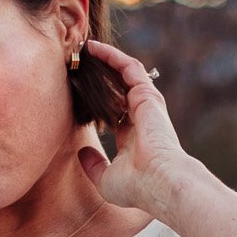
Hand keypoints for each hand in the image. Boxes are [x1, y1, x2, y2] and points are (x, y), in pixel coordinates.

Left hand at [76, 37, 184, 212]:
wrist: (159, 182)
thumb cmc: (136, 187)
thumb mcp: (105, 180)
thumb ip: (93, 166)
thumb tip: (81, 153)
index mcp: (132, 138)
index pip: (114, 113)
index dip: (97, 102)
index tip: (78, 93)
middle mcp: (140, 119)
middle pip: (118, 89)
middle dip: (101, 76)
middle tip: (80, 64)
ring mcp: (145, 105)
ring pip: (124, 74)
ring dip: (106, 60)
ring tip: (85, 49)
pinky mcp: (146, 94)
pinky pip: (128, 67)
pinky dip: (112, 56)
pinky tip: (94, 48)